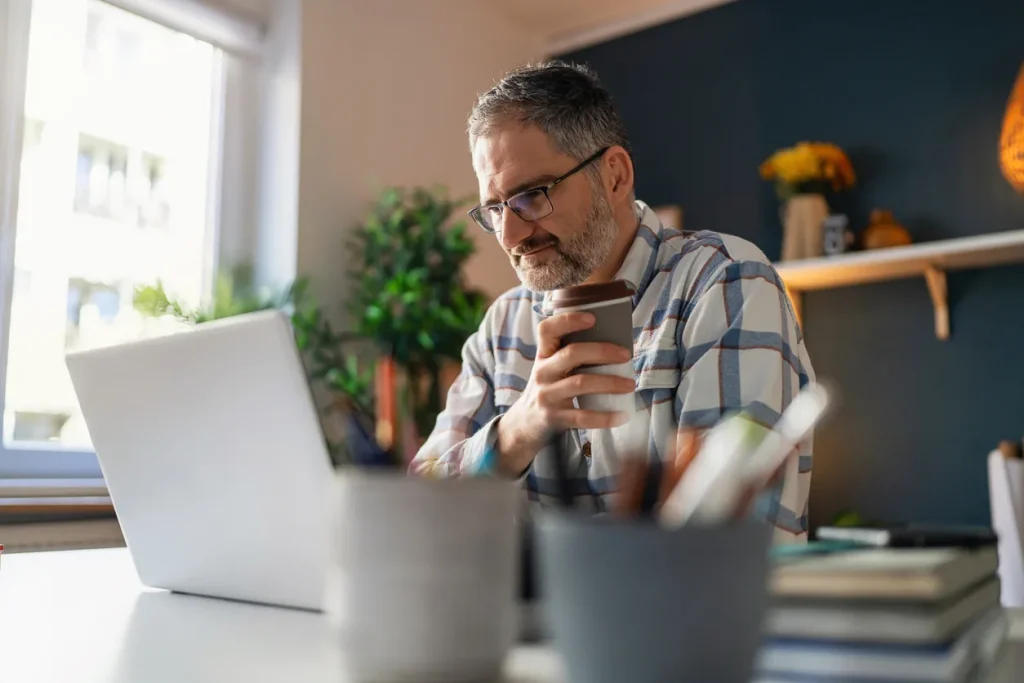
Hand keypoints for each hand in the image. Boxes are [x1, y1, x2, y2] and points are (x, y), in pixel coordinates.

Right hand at [495, 312, 634, 475]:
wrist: (525, 425)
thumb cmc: (548, 390)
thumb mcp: (551, 369)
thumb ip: (570, 356)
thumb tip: (615, 345)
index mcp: (543, 355)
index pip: (547, 329)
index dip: (568, 320)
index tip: (592, 318)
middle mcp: (542, 372)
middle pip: (571, 354)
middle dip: (602, 351)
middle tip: (626, 355)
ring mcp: (546, 395)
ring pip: (580, 383)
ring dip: (610, 382)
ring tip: (630, 385)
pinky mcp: (554, 417)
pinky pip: (582, 417)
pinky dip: (604, 417)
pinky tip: (622, 416)